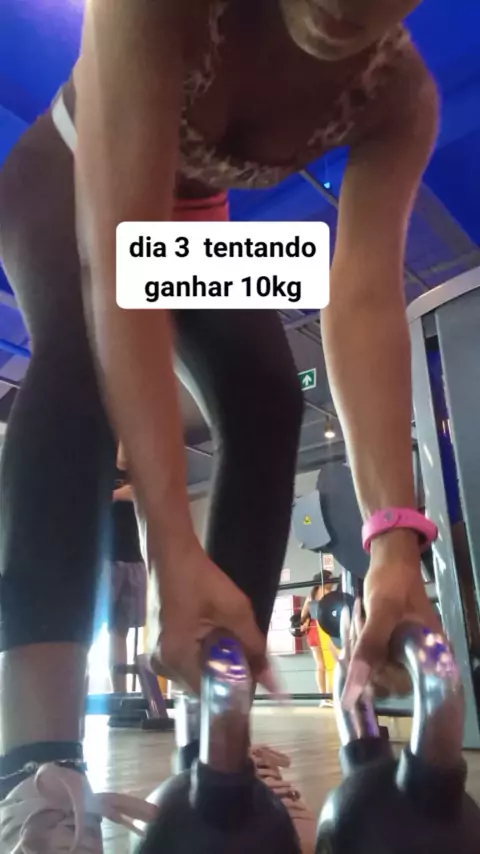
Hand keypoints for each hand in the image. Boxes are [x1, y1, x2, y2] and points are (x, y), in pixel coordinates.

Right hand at [153, 540, 276, 694]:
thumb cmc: (200, 578)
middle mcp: (162, 665)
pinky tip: (216, 638)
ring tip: (234, 644)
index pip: (212, 694)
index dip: (237, 690)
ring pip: (196, 675)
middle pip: (203, 687)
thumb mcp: (235, 610)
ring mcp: (157, 657)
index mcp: (176, 658)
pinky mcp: (159, 647)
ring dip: (218, 665)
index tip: (257, 680)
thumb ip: (255, 647)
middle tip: (250, 659)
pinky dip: (205, 656)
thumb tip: (273, 681)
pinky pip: (188, 663)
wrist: (171, 553)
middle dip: (229, 675)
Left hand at [342, 531, 441, 708]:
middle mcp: (422, 659)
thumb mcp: (382, 612)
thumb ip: (371, 648)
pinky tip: (357, 622)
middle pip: (385, 679)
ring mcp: (406, 652)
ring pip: (375, 667)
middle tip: (356, 630)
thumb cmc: (393, 581)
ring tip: (358, 620)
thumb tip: (353, 689)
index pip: (401, 687)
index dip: (376, 677)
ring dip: (359, 649)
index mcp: (431, 655)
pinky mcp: (393, 644)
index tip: (358, 658)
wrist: (391, 560)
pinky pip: (372, 655)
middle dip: (363, 658)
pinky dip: (360, 643)